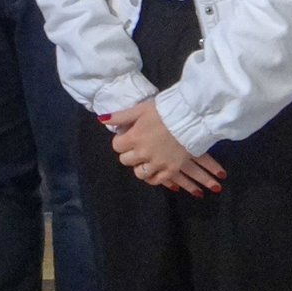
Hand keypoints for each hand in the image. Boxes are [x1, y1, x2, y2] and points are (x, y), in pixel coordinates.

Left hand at [105, 98, 223, 195]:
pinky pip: (156, 181)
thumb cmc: (164, 111)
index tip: (129, 135)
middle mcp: (143, 153)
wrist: (190, 118)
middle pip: (126, 160)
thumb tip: (101, 119)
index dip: (121, 140)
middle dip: (129, 153)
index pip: (117, 146)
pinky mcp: (171, 170)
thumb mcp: (140, 109)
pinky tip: (153, 170)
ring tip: (145, 158)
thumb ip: (120, 116)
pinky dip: (152, 177)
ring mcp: (157, 163)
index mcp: (134, 138)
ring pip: (139, 173)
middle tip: (138, 145)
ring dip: (139, 166)